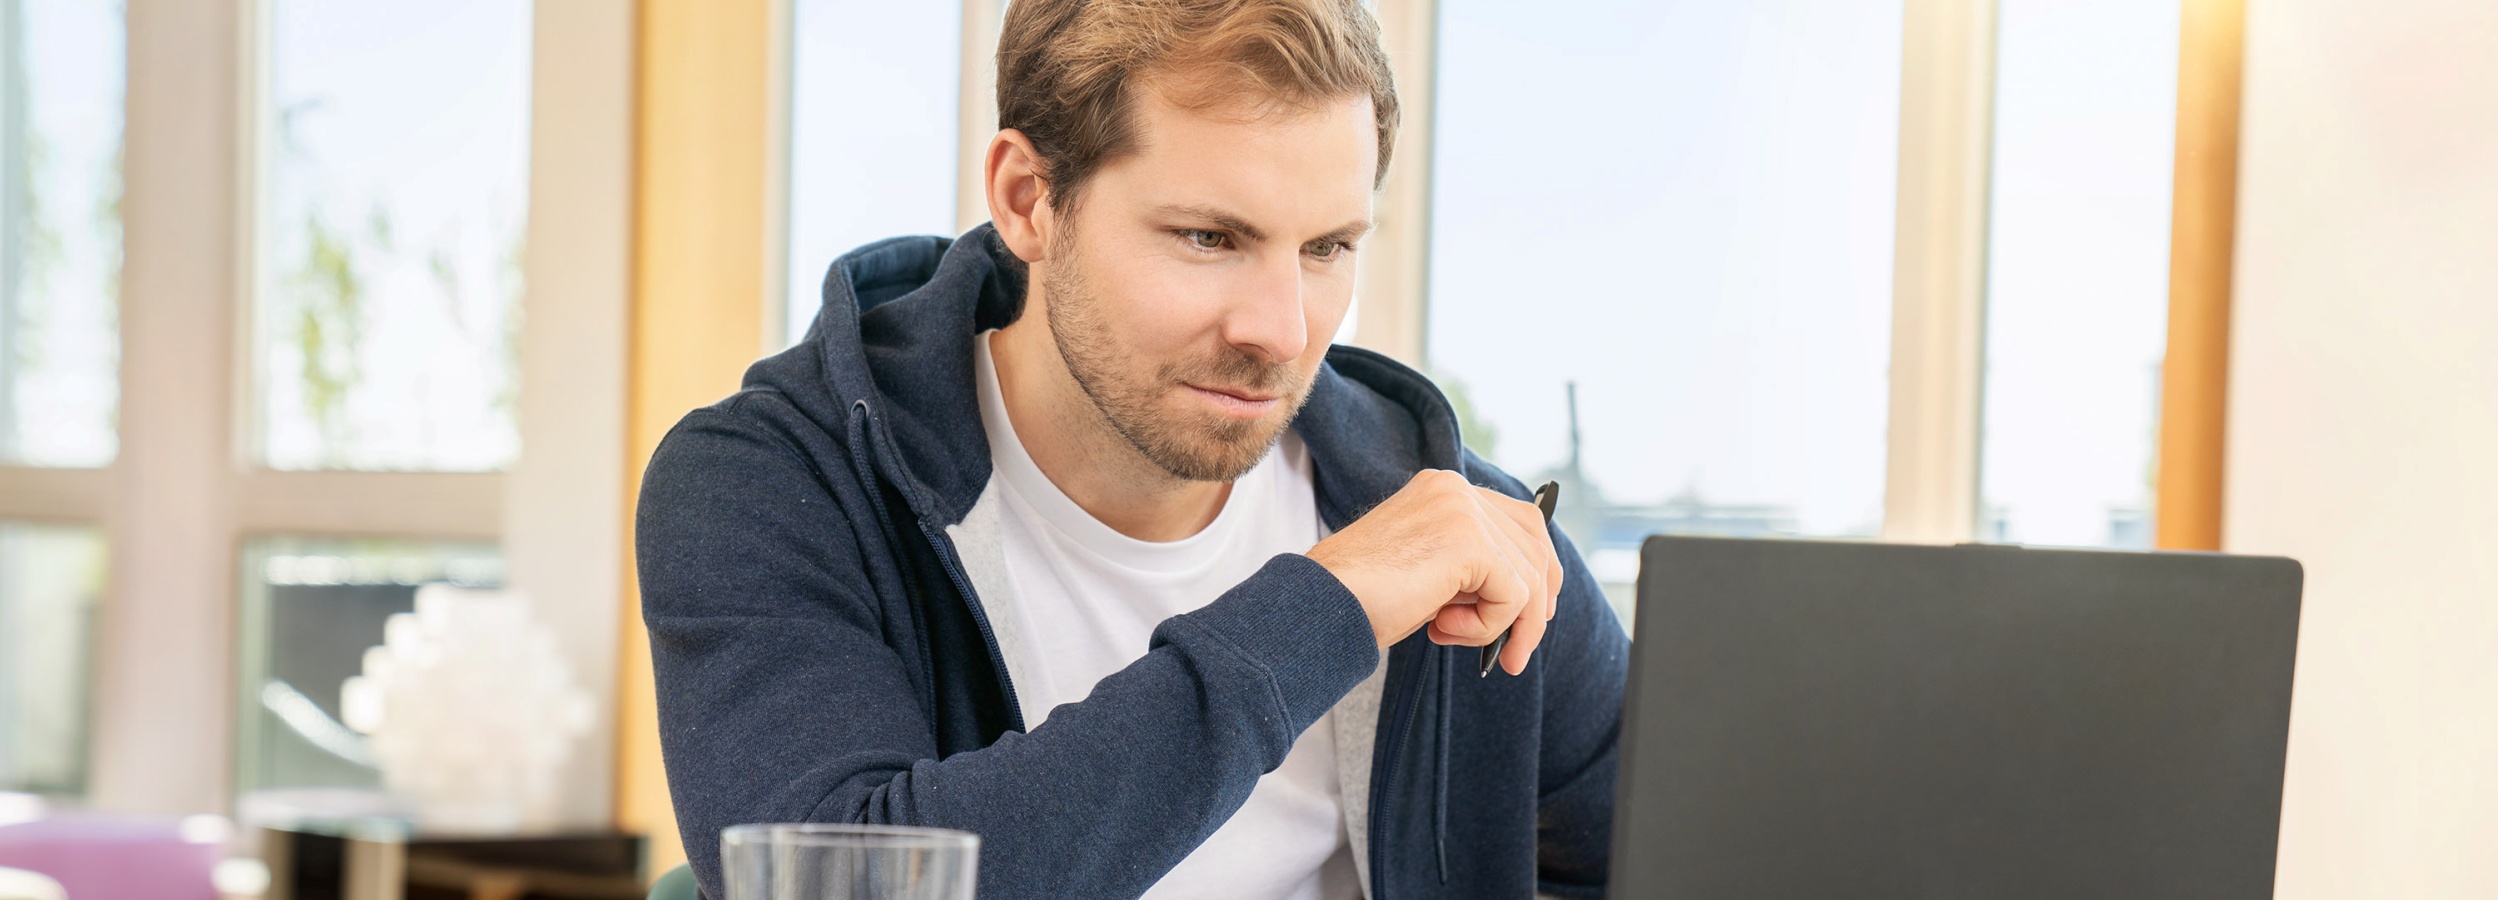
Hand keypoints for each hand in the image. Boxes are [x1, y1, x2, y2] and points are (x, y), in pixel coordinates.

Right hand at [1303, 469, 1563, 674]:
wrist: (1323, 604)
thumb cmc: (1366, 598)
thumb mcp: (1431, 571)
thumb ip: (1473, 567)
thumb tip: (1528, 597)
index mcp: (1446, 490)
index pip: (1521, 522)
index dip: (1536, 573)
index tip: (1531, 619)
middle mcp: (1457, 489)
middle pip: (1536, 544)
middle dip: (1534, 607)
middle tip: (1514, 654)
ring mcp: (1463, 509)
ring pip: (1529, 576)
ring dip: (1500, 624)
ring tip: (1449, 634)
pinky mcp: (1468, 539)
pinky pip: (1512, 595)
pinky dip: (1486, 627)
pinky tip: (1440, 629)